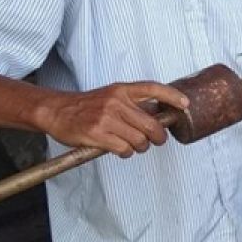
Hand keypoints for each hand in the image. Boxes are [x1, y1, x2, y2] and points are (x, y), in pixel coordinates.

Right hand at [34, 81, 190, 158]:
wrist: (56, 111)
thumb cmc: (87, 106)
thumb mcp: (111, 95)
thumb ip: (133, 103)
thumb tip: (158, 114)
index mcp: (121, 90)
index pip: (152, 88)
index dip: (172, 96)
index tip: (185, 104)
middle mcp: (116, 102)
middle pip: (151, 124)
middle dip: (159, 137)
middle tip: (157, 141)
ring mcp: (106, 118)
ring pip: (140, 140)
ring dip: (141, 147)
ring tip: (133, 146)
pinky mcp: (97, 134)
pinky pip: (124, 149)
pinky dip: (126, 153)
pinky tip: (120, 149)